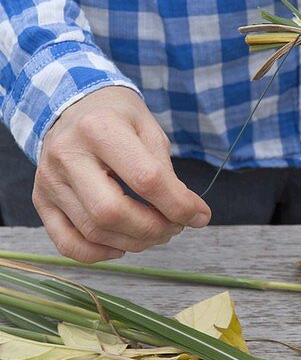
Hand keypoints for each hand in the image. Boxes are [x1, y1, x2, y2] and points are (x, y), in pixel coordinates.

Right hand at [33, 87, 210, 261]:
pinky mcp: (40, 200)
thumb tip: (187, 213)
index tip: (200, 215)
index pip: (145, 178)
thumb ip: (165, 170)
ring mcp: (49, 181)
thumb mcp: (147, 127)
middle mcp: (67, 154)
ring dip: (133, 242)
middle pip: (112, 212)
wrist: (73, 105)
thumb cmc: (117, 116)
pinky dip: (99, 254)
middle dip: (153, 229)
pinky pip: (67, 243)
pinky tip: (122, 245)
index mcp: (99, 128)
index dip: (178, 204)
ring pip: (93, 231)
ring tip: (156, 232)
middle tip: (175, 226)